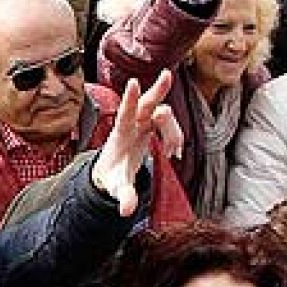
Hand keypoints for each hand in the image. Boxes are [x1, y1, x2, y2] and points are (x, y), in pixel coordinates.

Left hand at [91, 70, 181, 215]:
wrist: (110, 172)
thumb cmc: (111, 177)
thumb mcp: (116, 188)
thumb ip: (123, 197)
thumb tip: (126, 211)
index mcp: (120, 135)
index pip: (125, 114)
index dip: (129, 99)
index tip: (132, 82)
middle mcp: (132, 124)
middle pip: (146, 103)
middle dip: (157, 90)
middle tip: (167, 75)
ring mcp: (142, 123)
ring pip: (164, 115)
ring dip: (173, 132)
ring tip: (173, 153)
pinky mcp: (150, 126)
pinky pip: (168, 124)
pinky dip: (176, 136)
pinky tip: (175, 151)